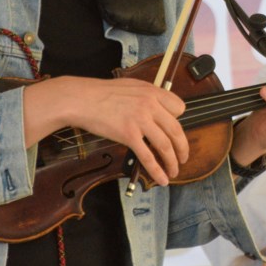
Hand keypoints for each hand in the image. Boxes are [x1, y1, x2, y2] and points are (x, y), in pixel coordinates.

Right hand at [23, 76, 187, 186]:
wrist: (82, 99)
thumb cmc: (102, 93)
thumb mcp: (131, 86)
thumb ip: (147, 97)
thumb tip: (157, 109)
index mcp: (152, 92)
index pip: (179, 107)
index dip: (179, 121)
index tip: (175, 131)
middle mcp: (150, 105)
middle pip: (176, 130)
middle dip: (183, 148)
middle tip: (183, 157)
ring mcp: (140, 120)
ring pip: (165, 145)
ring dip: (173, 162)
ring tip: (174, 170)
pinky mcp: (129, 135)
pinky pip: (148, 156)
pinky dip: (157, 170)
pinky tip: (162, 178)